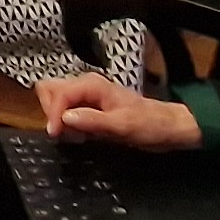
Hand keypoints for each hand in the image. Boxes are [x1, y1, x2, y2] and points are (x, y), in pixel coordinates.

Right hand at [35, 72, 203, 151]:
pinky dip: (66, 122)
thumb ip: (93, 121)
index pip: (58, 93)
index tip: (56, 134)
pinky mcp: (89, 107)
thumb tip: (65, 118)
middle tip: (64, 132)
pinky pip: (66, 110)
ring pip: (56, 99)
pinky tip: (80, 134)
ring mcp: (87, 96)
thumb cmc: (149, 125)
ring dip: (58, 117)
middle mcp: (86, 86)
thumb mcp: (122, 125)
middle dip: (51, 111)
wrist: (168, 128)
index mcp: (92, 85)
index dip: (54, 113)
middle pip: (50, 89)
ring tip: (73, 134)